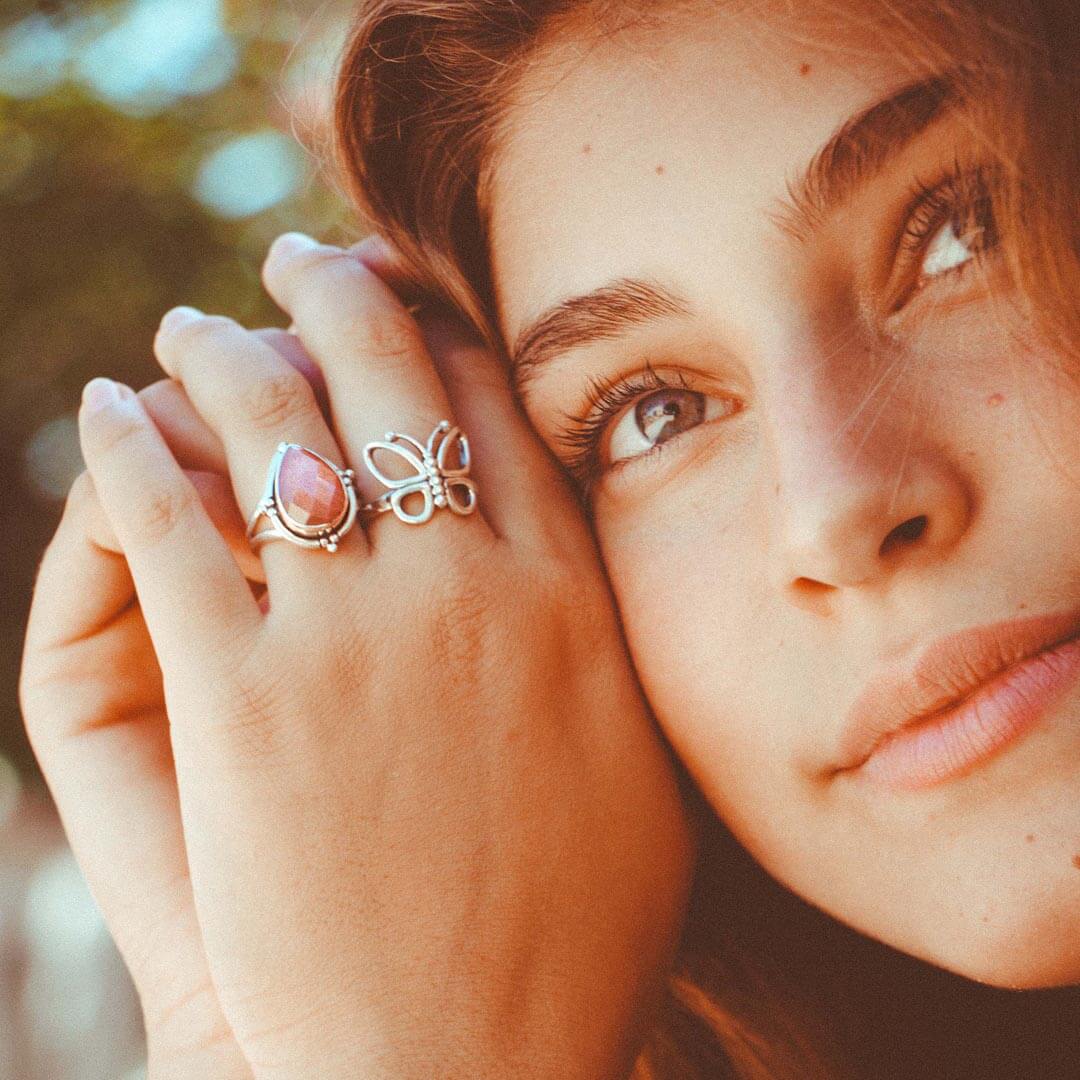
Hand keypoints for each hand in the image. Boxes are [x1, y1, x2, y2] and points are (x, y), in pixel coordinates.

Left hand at [66, 234, 695, 1078]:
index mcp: (568, 597)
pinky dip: (124, 449)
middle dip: (332, 293)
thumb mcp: (639, 765)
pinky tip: (105, 411)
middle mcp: (470, 588)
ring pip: (269, 422)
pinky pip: (165, 524)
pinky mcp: (240, 704)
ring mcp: (354, 638)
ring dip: (218, 351)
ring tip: (189, 328)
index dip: (437, 327)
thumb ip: (606, 640)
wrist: (476, 1065)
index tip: (398, 297)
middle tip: (292, 263)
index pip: (492, 402)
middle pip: (387, 375)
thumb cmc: (577, 931)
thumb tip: (575, 547)